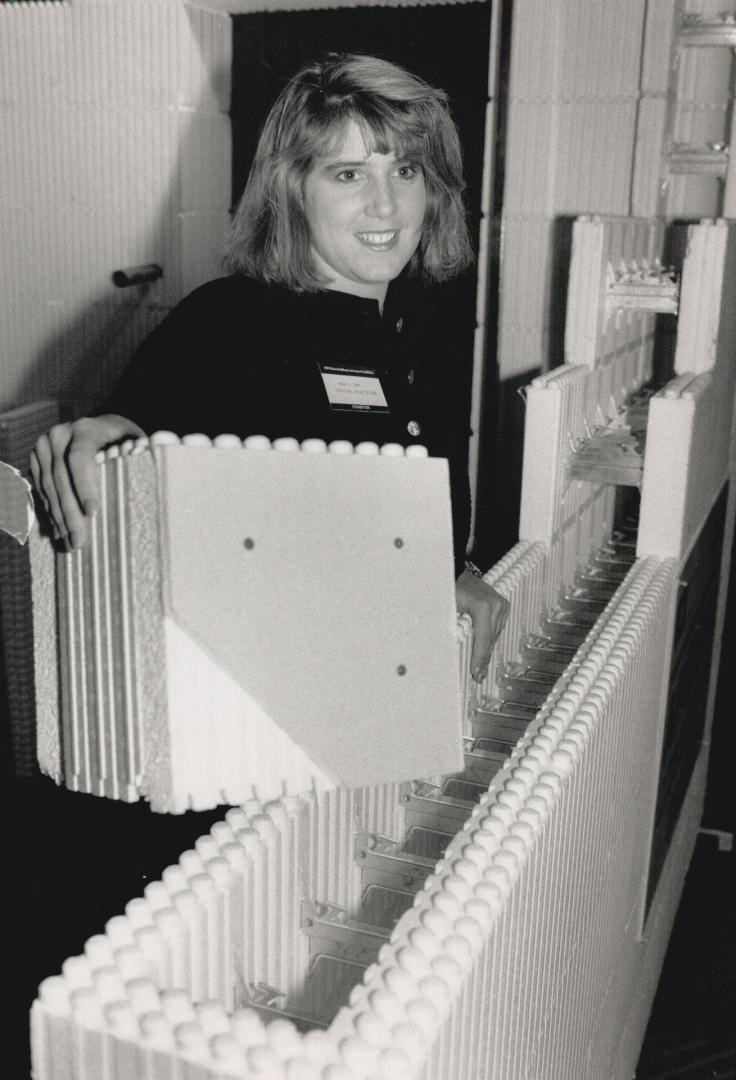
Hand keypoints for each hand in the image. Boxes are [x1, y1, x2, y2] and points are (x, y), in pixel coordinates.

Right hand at [30, 415, 143, 548]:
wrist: (104, 426)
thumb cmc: (124, 439)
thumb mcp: (135, 443)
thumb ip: (137, 459)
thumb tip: (145, 485)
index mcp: (85, 428)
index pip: (80, 458)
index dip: (84, 486)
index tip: (93, 513)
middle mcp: (60, 435)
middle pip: (61, 479)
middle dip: (70, 513)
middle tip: (80, 541)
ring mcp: (44, 447)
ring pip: (49, 488)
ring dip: (59, 518)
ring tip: (70, 542)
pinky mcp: (36, 460)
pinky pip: (41, 490)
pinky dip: (51, 511)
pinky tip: (60, 531)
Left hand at [455, 570, 509, 681]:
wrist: (456, 571)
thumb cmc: (448, 588)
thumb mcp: (447, 609)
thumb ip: (452, 630)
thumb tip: (449, 653)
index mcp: (483, 606)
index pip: (482, 639)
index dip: (479, 658)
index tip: (476, 674)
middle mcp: (496, 605)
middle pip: (489, 639)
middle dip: (483, 658)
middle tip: (477, 677)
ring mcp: (502, 605)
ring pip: (494, 635)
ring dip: (486, 650)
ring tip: (480, 670)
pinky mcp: (503, 605)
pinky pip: (495, 628)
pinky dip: (489, 639)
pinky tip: (484, 653)